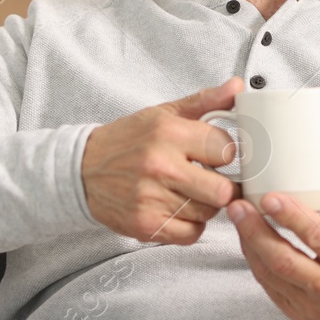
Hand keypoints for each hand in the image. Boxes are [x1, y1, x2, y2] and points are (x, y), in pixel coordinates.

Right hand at [80, 77, 242, 244]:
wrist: (82, 170)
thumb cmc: (128, 140)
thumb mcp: (165, 114)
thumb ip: (206, 101)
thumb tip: (237, 85)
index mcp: (169, 133)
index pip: (227, 150)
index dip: (226, 154)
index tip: (216, 155)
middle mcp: (160, 166)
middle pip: (223, 191)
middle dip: (223, 186)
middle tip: (211, 180)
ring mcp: (152, 199)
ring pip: (209, 214)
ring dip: (206, 206)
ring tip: (189, 192)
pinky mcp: (146, 226)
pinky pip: (192, 234)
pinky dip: (191, 225)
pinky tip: (178, 209)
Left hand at [228, 192, 319, 319]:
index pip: (316, 236)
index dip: (290, 216)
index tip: (271, 198)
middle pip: (283, 258)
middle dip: (255, 230)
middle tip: (238, 207)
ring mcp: (311, 305)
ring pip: (271, 275)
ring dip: (250, 246)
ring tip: (238, 220)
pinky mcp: (300, 315)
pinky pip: (270, 289)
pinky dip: (256, 265)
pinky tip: (249, 245)